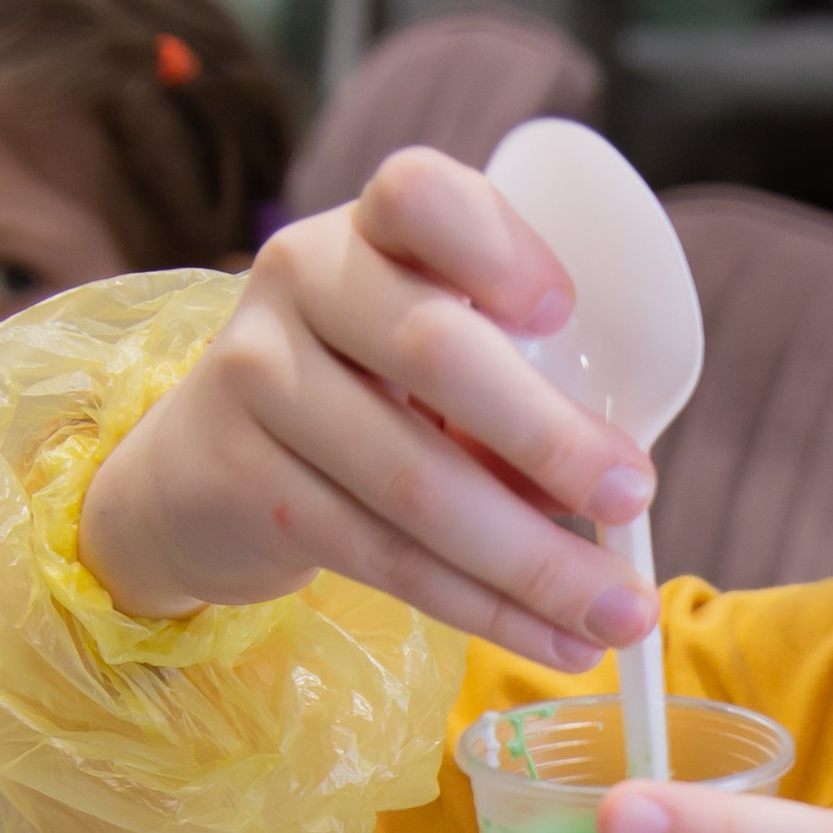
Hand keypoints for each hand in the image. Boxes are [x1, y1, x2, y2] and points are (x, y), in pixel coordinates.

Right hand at [79, 148, 658, 673]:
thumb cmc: (360, 390)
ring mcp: (259, 383)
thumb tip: (618, 491)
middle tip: (633, 497)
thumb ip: (506, 383)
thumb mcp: (420, 351)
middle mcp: (302, 285)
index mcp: (367, 229)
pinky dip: (485, 609)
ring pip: (413, 483)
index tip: (562, 312)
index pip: (420, 194)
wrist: (199, 466)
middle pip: (431, 350)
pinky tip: (556, 639)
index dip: (495, 246)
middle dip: (547, 435)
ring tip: (619, 613)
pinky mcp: (247, 488)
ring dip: (532, 561)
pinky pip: (386, 558)